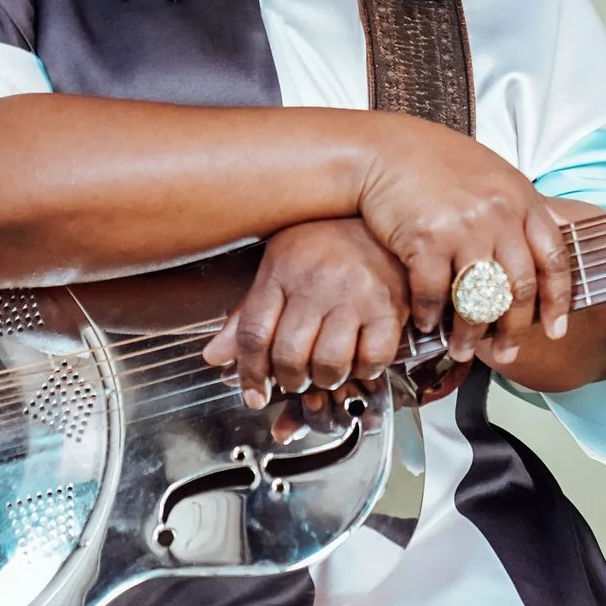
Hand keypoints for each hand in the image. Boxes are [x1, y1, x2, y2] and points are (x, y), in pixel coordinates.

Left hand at [202, 219, 410, 408]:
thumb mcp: (279, 263)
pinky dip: (364, 370)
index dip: (249, 373)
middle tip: (295, 378)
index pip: (253, 334)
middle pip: (290, 355)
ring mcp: (356, 295)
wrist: (380, 212)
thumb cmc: (326, 241)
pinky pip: (372, 359)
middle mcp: (317, 281)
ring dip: (325, 379)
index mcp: (282, 269)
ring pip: (330, 363)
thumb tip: (215, 357)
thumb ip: (248, 312)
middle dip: (289, 380)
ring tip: (326, 370)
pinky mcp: (390, 307)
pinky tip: (359, 359)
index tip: (253, 394)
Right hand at [353, 115, 572, 362]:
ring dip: (470, 334)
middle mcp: (499, 215)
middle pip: (519, 288)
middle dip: (514, 329)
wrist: (383, 150)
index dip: (557, 301)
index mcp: (521, 200)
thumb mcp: (493, 175)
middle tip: (507, 353)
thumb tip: (548, 241)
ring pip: (478, 300)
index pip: (554, 259)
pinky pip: (434, 294)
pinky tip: (425, 324)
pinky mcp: (425, 240)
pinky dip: (429, 315)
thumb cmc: (436, 163)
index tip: (556, 329)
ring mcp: (463, 228)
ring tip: (462, 350)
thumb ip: (519, 209)